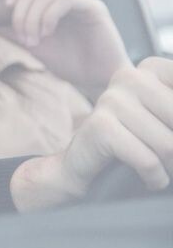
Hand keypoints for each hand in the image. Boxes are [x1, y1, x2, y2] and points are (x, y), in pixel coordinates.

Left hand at [0, 0, 130, 97]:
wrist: (99, 78)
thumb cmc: (71, 64)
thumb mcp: (37, 48)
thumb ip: (17, 35)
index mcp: (51, 7)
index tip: (5, 6)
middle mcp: (65, 1)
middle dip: (21, 14)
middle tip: (24, 38)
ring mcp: (79, 2)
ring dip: (33, 19)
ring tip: (35, 40)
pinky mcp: (93, 8)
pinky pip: (64, 0)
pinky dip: (49, 16)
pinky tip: (48, 33)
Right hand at [11, 58, 172, 211]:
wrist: (83, 166)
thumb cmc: (135, 143)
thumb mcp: (166, 121)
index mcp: (152, 69)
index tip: (170, 131)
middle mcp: (130, 76)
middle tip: (171, 158)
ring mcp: (111, 99)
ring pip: (168, 144)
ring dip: (171, 168)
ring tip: (164, 170)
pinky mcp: (99, 126)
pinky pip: (147, 159)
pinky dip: (155, 178)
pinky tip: (150, 178)